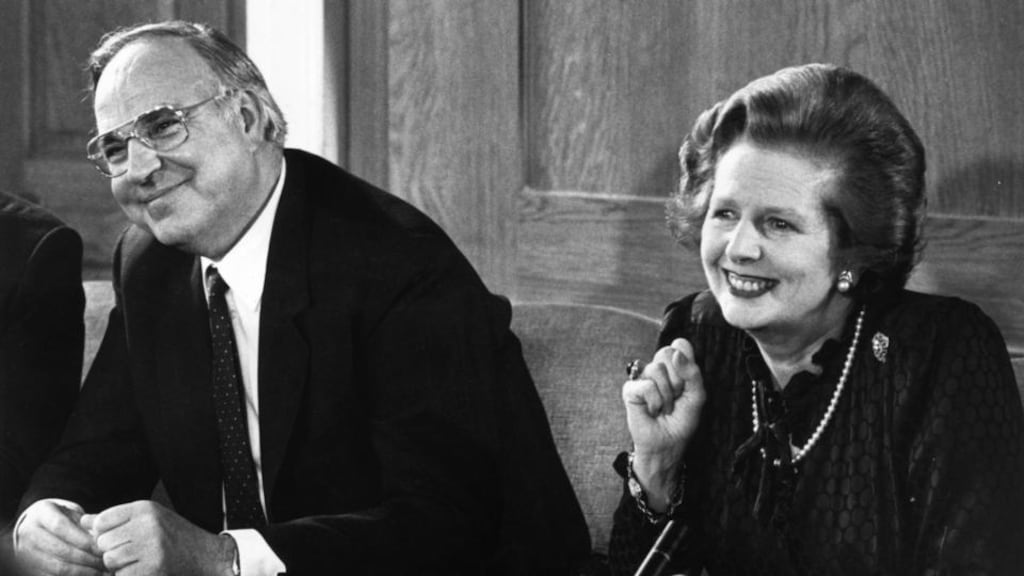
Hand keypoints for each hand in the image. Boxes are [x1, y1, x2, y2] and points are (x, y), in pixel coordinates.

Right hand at [14, 500, 106, 575]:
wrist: (37, 527)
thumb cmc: (62, 518)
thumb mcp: (72, 513)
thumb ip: (87, 523)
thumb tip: (104, 537)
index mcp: (41, 513)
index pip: (61, 526)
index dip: (83, 539)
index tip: (101, 546)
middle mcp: (29, 532)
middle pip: (61, 549)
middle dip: (87, 557)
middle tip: (105, 560)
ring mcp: (27, 552)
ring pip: (58, 567)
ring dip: (83, 571)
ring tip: (101, 570)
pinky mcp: (30, 568)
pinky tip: (90, 574)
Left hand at [81, 500, 234, 575]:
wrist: (206, 555)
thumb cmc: (174, 536)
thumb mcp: (148, 519)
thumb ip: (115, 519)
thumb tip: (82, 521)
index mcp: (144, 508)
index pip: (101, 521)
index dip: (104, 534)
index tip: (119, 539)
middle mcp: (148, 523)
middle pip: (103, 542)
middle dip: (111, 551)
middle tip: (131, 553)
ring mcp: (152, 545)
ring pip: (110, 560)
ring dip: (119, 566)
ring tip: (137, 562)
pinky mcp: (154, 566)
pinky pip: (122, 574)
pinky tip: (142, 571)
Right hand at [621, 338, 704, 504]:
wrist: (667, 445)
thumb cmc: (682, 421)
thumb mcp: (697, 396)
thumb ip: (692, 372)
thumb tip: (676, 350)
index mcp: (675, 366)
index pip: (680, 346)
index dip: (686, 363)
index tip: (687, 385)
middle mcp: (657, 369)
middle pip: (666, 352)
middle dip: (677, 380)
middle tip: (676, 398)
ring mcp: (642, 378)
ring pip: (656, 369)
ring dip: (667, 395)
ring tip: (665, 408)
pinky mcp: (630, 390)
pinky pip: (645, 385)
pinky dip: (654, 402)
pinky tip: (653, 411)